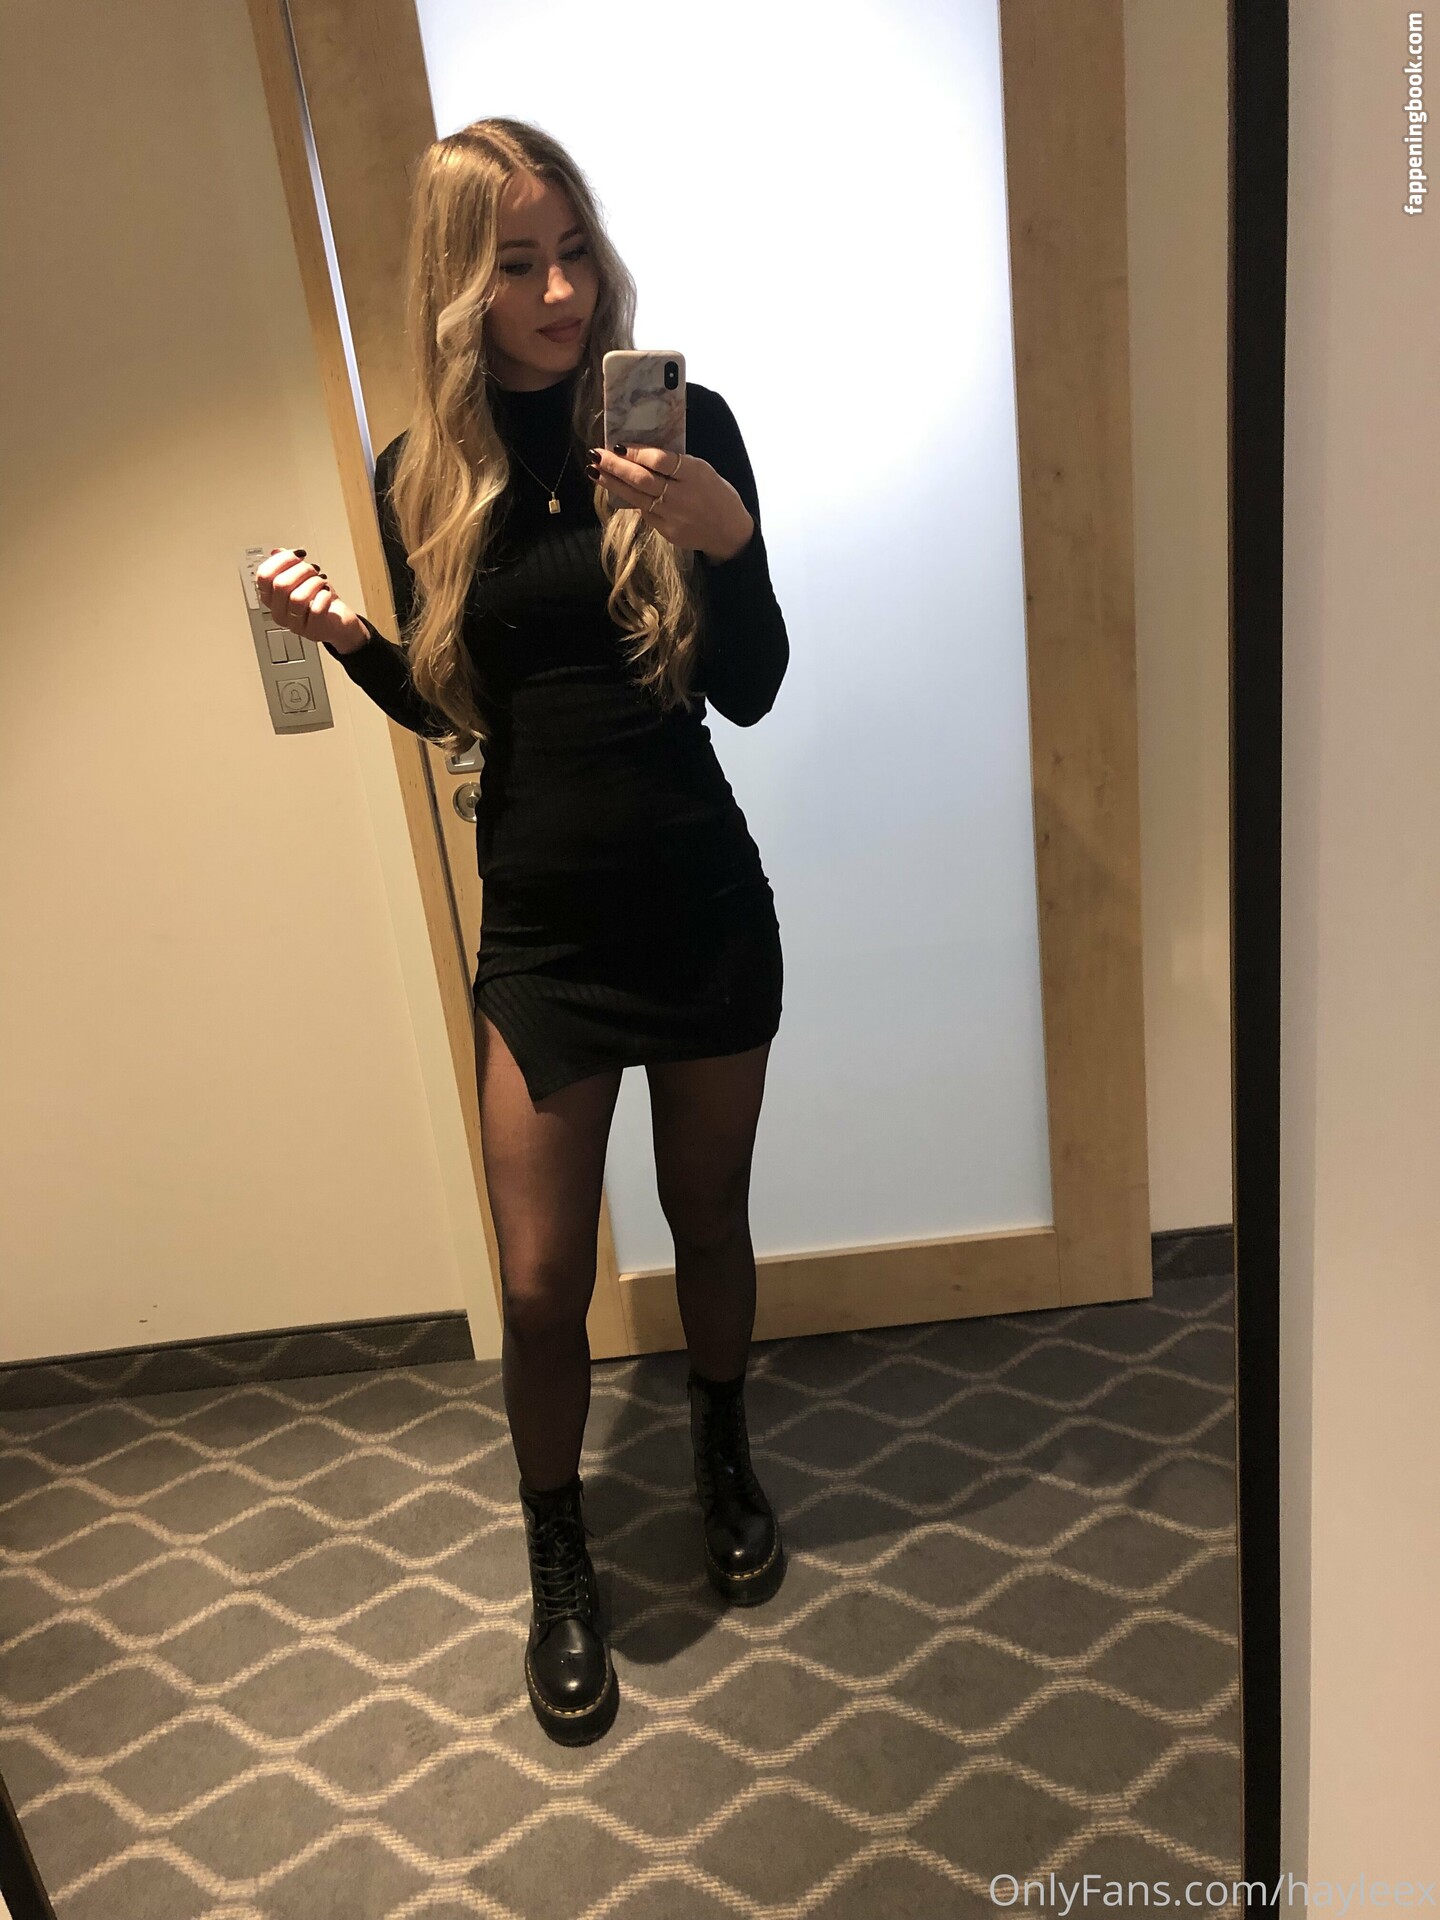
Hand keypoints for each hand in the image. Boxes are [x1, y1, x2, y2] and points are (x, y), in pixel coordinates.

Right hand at [255, 549, 369, 653]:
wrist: (339, 622)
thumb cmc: (319, 600)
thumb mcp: (302, 578)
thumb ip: (288, 565)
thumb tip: (277, 551)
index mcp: (271, 598)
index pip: (263, 576)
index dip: (281, 560)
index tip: (298, 554)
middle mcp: (279, 612)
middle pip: (280, 585)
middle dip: (301, 570)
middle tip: (313, 569)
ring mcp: (294, 624)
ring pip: (297, 598)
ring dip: (313, 583)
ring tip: (321, 581)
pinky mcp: (313, 630)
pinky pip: (316, 610)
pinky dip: (324, 596)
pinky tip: (327, 593)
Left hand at [587, 444, 754, 561]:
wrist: (728, 532)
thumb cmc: (716, 493)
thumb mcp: (703, 470)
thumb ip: (676, 463)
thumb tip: (641, 453)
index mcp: (695, 474)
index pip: (660, 461)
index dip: (636, 452)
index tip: (616, 444)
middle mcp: (682, 496)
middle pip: (642, 479)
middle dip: (615, 466)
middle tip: (595, 454)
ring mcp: (672, 517)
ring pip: (636, 497)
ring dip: (612, 483)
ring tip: (594, 470)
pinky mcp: (666, 531)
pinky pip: (643, 511)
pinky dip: (627, 498)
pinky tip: (614, 488)